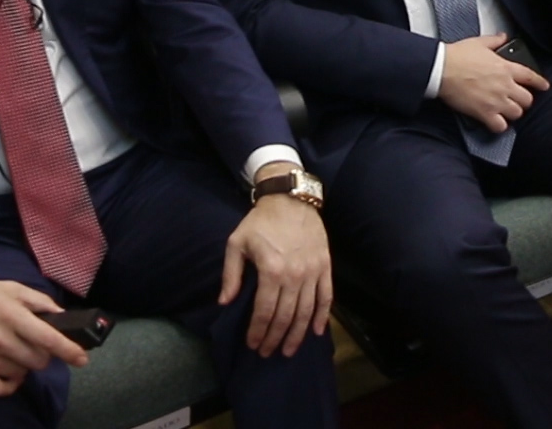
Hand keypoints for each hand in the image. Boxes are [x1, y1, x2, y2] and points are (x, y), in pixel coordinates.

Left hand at [223, 188, 331, 356]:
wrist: (290, 199)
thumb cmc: (260, 222)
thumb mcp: (236, 243)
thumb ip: (230, 275)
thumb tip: (225, 302)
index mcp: (272, 270)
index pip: (265, 311)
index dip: (258, 331)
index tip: (252, 344)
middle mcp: (295, 275)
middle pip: (286, 316)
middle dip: (276, 338)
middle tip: (268, 353)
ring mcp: (313, 272)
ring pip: (307, 311)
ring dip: (297, 334)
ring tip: (289, 350)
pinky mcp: (325, 266)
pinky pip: (326, 297)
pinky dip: (323, 316)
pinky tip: (316, 331)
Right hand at [439, 33, 547, 131]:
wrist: (442, 69)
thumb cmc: (458, 55)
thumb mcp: (479, 42)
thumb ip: (495, 41)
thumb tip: (503, 37)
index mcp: (506, 68)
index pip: (531, 77)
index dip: (540, 83)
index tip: (544, 86)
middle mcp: (505, 85)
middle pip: (527, 100)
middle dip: (523, 101)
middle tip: (516, 100)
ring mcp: (496, 101)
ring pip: (516, 113)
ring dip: (512, 113)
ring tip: (505, 111)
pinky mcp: (484, 113)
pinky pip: (500, 126)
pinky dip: (499, 126)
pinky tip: (494, 122)